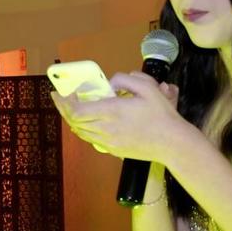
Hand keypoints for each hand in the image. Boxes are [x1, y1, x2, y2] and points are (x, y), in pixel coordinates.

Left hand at [52, 71, 184, 161]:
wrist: (172, 144)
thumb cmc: (161, 115)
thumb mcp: (147, 87)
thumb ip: (125, 79)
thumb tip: (111, 84)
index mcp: (112, 112)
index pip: (77, 110)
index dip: (65, 102)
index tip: (62, 92)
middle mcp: (106, 129)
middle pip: (74, 121)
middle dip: (63, 108)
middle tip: (59, 98)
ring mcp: (108, 142)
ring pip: (81, 132)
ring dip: (73, 119)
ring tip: (71, 108)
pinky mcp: (113, 150)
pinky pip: (91, 139)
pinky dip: (84, 129)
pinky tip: (88, 121)